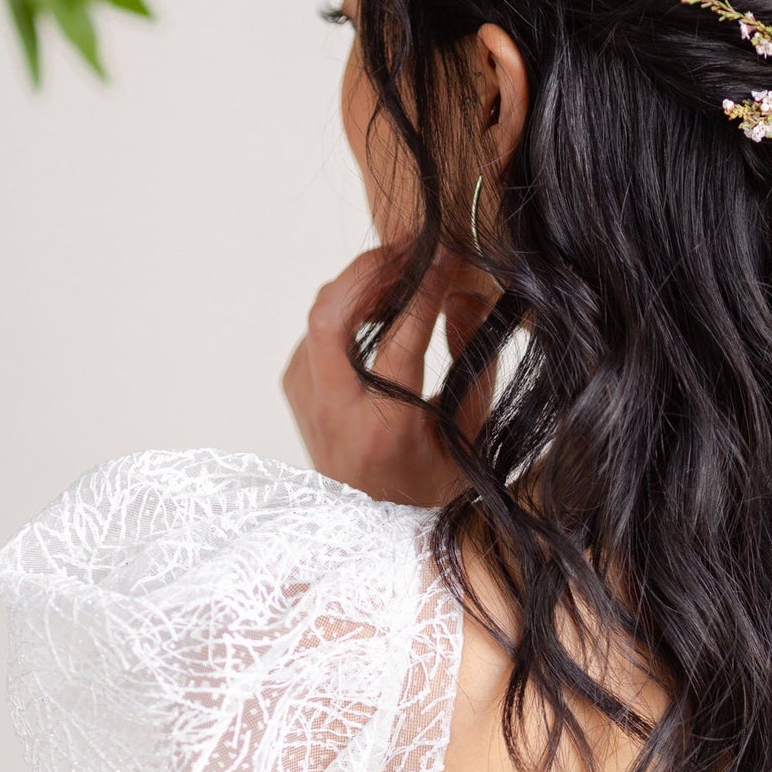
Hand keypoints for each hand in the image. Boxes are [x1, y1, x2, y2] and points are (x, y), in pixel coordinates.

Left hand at [281, 243, 497, 505]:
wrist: (372, 525)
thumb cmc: (429, 485)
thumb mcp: (470, 434)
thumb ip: (474, 367)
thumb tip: (467, 298)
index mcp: (383, 426)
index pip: (401, 338)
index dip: (427, 288)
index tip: (447, 256)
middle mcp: (333, 410)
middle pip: (332, 312)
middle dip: (372, 267)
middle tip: (412, 246)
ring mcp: (306, 397)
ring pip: (321, 311)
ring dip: (361, 280)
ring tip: (405, 266)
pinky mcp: (296, 387)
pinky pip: (320, 327)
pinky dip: (351, 304)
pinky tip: (383, 301)